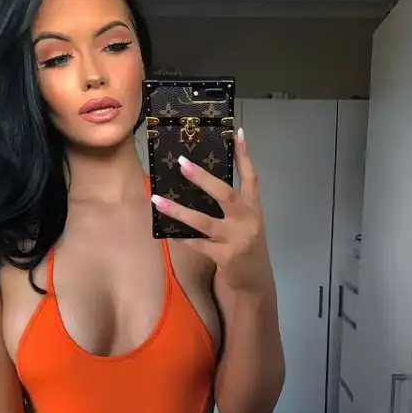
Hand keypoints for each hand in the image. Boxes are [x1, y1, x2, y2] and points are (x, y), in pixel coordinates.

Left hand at [151, 128, 272, 293]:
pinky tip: (166, 230)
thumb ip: (233, 204)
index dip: (244, 155)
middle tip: (181, 163)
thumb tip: (202, 181)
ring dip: (178, 211)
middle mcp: (247, 220)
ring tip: (157, 200)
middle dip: (202, 178)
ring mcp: (236, 239)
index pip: (251, 176)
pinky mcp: (225, 256)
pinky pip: (198, 244)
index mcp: (254, 207)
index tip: (236, 132)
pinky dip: (181, 237)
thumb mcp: (246, 221)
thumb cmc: (245, 244)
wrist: (255, 280)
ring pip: (204, 221)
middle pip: (225, 194)